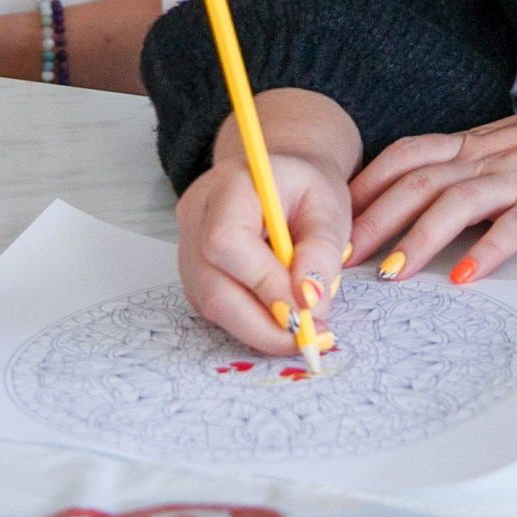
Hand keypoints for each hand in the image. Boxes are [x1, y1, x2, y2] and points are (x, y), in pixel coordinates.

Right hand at [178, 90, 361, 354]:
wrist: (283, 177)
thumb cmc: (306, 187)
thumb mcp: (329, 206)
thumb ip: (322, 251)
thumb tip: (308, 302)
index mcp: (229, 185)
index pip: (227, 242)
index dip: (264, 284)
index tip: (306, 311)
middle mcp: (197, 216)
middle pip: (212, 286)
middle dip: (263, 324)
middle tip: (309, 339)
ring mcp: (187, 247)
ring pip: (212, 304)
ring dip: (259, 329)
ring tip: (304, 332)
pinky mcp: (194, 273)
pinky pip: (216, 307)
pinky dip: (251, 322)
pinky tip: (282, 320)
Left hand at [348, 75, 516, 285]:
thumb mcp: (515, 145)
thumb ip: (476, 166)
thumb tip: (432, 197)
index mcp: (478, 142)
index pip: (408, 155)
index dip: (367, 182)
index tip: (332, 213)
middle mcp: (491, 156)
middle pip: (419, 181)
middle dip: (373, 218)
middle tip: (339, 254)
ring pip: (457, 202)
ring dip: (417, 237)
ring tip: (391, 273)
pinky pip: (515, 226)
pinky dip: (487, 250)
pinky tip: (465, 276)